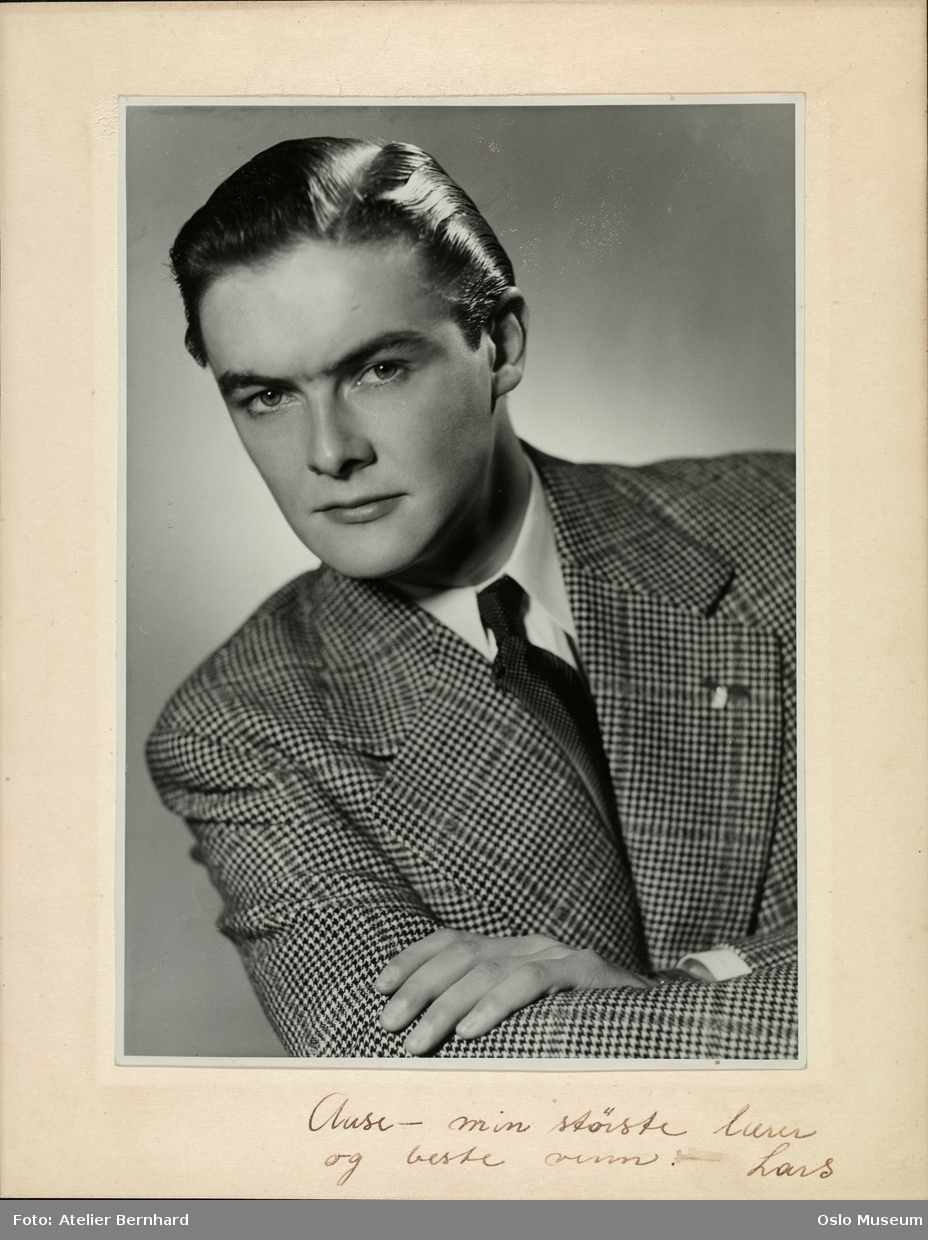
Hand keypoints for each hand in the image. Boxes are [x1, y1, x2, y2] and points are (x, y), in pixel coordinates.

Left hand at [374, 928, 652, 1055]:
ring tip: (418, 1041)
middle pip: (461, 953)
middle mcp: (532, 943)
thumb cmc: (587, 1028)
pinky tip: (472, 1030)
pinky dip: (497, 1003)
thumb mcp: (532, 1017)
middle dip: (418, 987)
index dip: (412, 959)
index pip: (452, 940)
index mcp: (514, 949)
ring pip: (488, 968)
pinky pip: (532, 981)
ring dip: (445, 1006)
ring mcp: (560, 955)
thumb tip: (432, 1038)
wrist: (665, 1021)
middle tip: (388, 1024)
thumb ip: (492, 1013)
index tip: (379, 986)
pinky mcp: (586, 973)